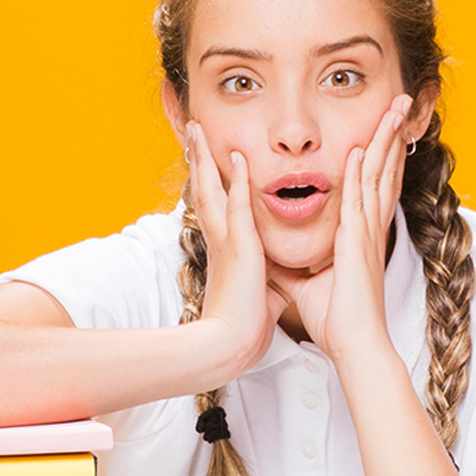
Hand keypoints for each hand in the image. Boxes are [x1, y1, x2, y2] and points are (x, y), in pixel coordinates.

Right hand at [185, 122, 285, 377]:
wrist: (230, 344)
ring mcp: (226, 242)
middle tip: (192, 132)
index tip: (204, 158)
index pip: (215, 207)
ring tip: (198, 130)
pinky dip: (237, 181)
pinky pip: (237, 207)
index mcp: (226, 250)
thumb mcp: (260, 292)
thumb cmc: (244, 325)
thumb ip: (269, 277)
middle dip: (198, 159)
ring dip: (206, 158)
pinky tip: (237, 157)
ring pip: (212, 190)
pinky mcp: (239, 247)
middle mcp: (220, 240)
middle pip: (204, 190)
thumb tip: (283, 278)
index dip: (210, 181)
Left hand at [268, 95, 413, 363]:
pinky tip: (358, 151)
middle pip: (384, 169)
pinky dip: (359, 175)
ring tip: (394, 111)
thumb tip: (269, 257)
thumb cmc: (336, 319)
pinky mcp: (357, 245)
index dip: (381, 152)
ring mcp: (367, 233)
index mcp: (362, 233)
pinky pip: (358, 202)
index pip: (374, 182)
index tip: (385, 125)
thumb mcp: (304, 284)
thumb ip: (290, 265)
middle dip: (392, 134)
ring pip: (378, 176)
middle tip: (401, 103)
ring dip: (384, 142)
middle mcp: (370, 227)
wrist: (354, 346)